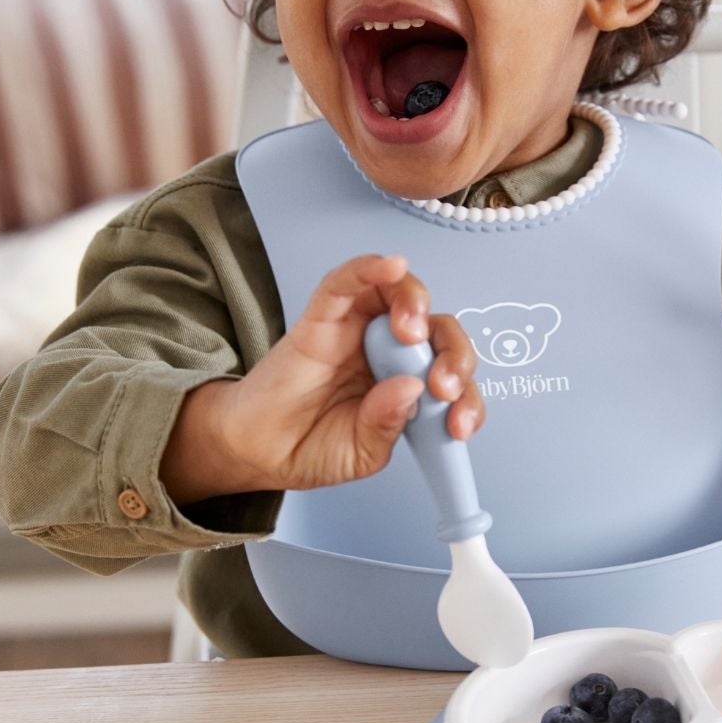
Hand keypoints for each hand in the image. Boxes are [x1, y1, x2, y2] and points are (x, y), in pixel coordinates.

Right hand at [161, 254, 482, 502]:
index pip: (453, 379)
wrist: (254, 449)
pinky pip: (349, 281)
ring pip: (403, 294)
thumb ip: (387, 427)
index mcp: (409, 388)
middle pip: (440, 331)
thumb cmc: (309, 447)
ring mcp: (360, 331)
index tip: (459, 424)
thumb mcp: (361, 455)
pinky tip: (389, 267)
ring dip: (417, 306)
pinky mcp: (325, 315)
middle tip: (441, 385)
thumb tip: (411, 390)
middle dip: (454, 354)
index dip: (467, 398)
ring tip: (409, 333)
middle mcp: (392, 354)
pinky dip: (371, 268)